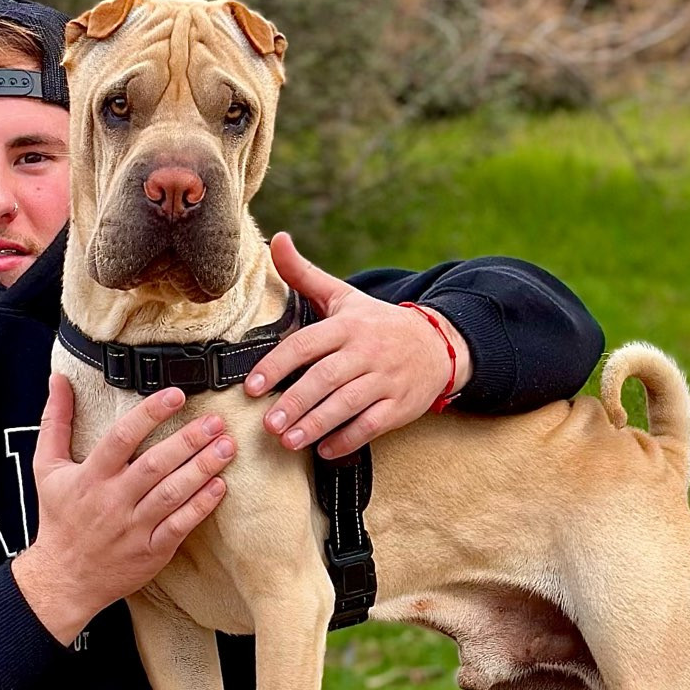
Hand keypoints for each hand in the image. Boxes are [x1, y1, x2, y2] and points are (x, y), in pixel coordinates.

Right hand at [11, 374, 234, 643]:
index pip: (122, 437)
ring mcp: (133, 528)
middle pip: (155, 464)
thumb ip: (55, 421)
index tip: (177, 394)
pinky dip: (201, 506)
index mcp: (90, 477)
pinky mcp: (151, 551)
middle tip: (216, 421)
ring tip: (226, 447)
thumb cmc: (58, 519)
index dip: (151, 413)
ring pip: (172, 493)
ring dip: (202, 469)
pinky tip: (219, 486)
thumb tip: (58, 378)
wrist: (63, 578)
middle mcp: (113, 500)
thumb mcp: (47, 468)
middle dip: (189, 440)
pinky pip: (180, 526)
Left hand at [244, 231, 474, 459]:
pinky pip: (373, 425)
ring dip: (317, 424)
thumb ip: (304, 274)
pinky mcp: (400, 405)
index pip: (307, 344)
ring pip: (348, 403)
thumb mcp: (343, 296)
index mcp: (347, 325)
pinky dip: (348, 439)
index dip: (277, 365)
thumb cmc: (377, 323)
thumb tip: (276, 239)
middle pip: (326, 377)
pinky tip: (325, 450)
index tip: (252, 386)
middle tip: (269, 424)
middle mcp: (366, 351)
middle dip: (296, 402)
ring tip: (289, 441)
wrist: (437, 343)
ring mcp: (386, 379)